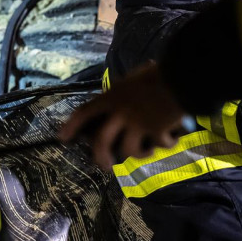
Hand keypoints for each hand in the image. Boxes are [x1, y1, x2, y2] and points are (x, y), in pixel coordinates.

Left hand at [61, 63, 184, 169]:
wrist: (180, 77)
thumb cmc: (156, 74)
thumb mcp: (131, 81)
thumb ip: (121, 95)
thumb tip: (114, 104)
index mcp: (112, 97)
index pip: (84, 113)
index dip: (70, 126)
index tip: (61, 139)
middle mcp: (120, 112)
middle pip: (101, 142)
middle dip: (101, 158)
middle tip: (105, 165)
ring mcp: (138, 123)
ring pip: (129, 150)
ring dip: (138, 154)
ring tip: (146, 151)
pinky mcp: (156, 131)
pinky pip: (158, 145)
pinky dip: (165, 145)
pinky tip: (170, 140)